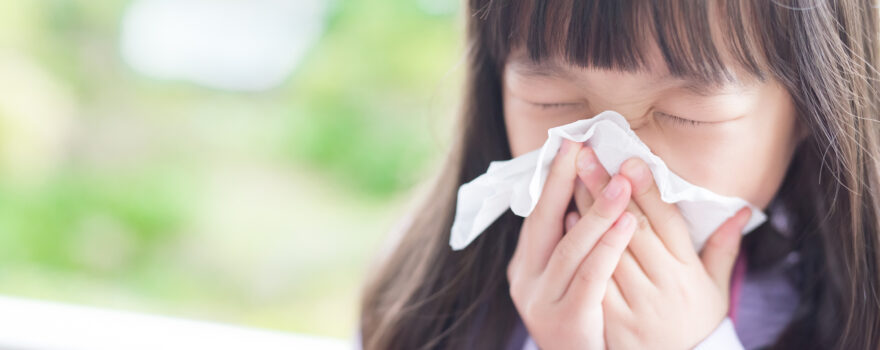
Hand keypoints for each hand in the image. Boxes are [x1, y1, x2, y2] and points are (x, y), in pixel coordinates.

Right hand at [507, 140, 637, 349]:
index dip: (553, 179)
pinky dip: (608, 247)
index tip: (571, 143)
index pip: (537, 215)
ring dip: (596, 211)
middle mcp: (524, 282)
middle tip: (583, 146)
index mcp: (524, 268)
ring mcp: (541, 302)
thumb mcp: (566, 282)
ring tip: (621, 181)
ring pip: (570, 248)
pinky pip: (590, 276)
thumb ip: (569, 245)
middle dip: (564, 181)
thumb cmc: (582, 323)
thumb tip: (579, 203)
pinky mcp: (566, 320)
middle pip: (544, 223)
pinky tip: (629, 223)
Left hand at [571, 147, 751, 349]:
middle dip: (609, 187)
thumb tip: (741, 209)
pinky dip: (581, 248)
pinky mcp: (611, 319)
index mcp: (687, 271)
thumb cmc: (693, 324)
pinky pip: (593, 278)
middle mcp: (663, 284)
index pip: (666, 221)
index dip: (647, 188)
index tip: (630, 158)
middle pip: (633, 227)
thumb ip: (724, 248)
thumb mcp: (716, 289)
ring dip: (589, 210)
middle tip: (587, 154)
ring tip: (570, 177)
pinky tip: (567, 220)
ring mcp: (636, 303)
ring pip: (610, 248)